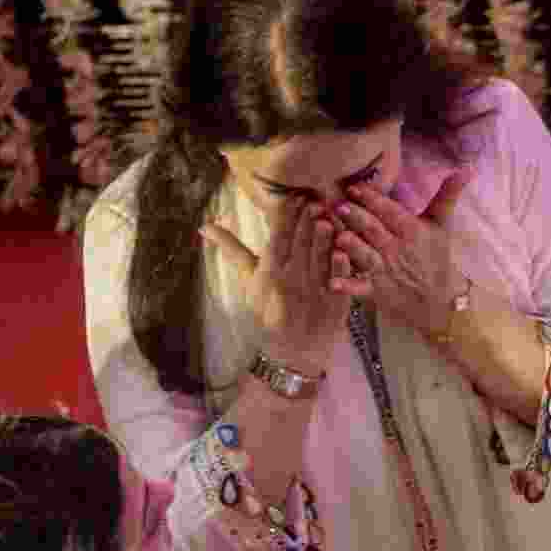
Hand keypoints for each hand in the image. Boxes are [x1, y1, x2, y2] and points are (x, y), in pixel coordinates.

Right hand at [200, 197, 352, 373]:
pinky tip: (345, 245)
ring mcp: (314, 291)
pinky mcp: (335, 303)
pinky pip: (339, 279)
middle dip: (308, 217)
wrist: (291, 354)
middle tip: (315, 196)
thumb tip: (205, 226)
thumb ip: (232, 251)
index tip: (295, 195)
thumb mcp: (247, 284)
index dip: (287, 213)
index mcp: (269, 272)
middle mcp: (290, 279)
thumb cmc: (266, 315)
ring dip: (325, 233)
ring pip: (319, 255)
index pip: (278, 235)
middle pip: (300, 241)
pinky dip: (341, 262)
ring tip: (329, 212)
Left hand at [329, 170, 472, 335]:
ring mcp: (386, 270)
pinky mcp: (376, 291)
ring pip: (366, 257)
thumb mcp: (443, 224)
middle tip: (340, 205)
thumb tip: (467, 167)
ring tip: (339, 237)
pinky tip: (332, 284)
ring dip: (353, 248)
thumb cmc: (436, 256)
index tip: (355, 188)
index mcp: (411, 230)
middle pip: (375, 231)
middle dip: (358, 218)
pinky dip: (347, 287)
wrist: (440, 299)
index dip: (374, 200)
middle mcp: (397, 249)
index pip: (391, 211)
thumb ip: (448, 194)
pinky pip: (360, 288)